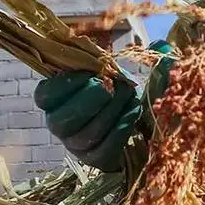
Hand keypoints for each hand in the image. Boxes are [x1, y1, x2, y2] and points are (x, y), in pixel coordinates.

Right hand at [33, 41, 174, 171]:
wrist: (139, 122)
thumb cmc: (120, 90)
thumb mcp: (117, 69)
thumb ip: (129, 56)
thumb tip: (160, 45)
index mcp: (56, 99)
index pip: (44, 96)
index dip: (64, 85)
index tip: (92, 73)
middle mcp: (61, 125)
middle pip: (61, 120)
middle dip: (89, 99)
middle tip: (110, 86)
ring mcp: (77, 145)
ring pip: (87, 134)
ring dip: (110, 111)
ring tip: (129, 95)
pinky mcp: (97, 160)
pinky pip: (106, 149)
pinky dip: (122, 128)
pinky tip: (134, 112)